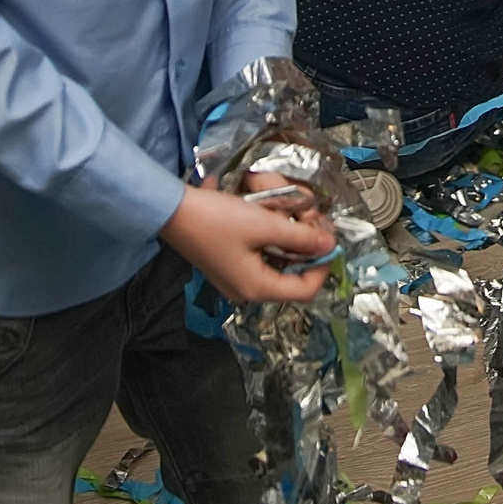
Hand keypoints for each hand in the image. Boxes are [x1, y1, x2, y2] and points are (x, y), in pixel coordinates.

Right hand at [159, 181, 332, 305]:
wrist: (172, 211)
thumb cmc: (217, 219)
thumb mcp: (263, 224)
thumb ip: (300, 237)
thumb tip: (330, 245)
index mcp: (257, 288)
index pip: (305, 290)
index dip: (323, 266)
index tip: (328, 238)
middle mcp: (247, 291)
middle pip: (292, 277)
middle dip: (306, 248)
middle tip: (310, 219)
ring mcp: (236, 280)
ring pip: (278, 266)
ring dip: (290, 242)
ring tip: (293, 215)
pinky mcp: (229, 266)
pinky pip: (261, 259)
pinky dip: (272, 242)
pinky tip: (272, 220)